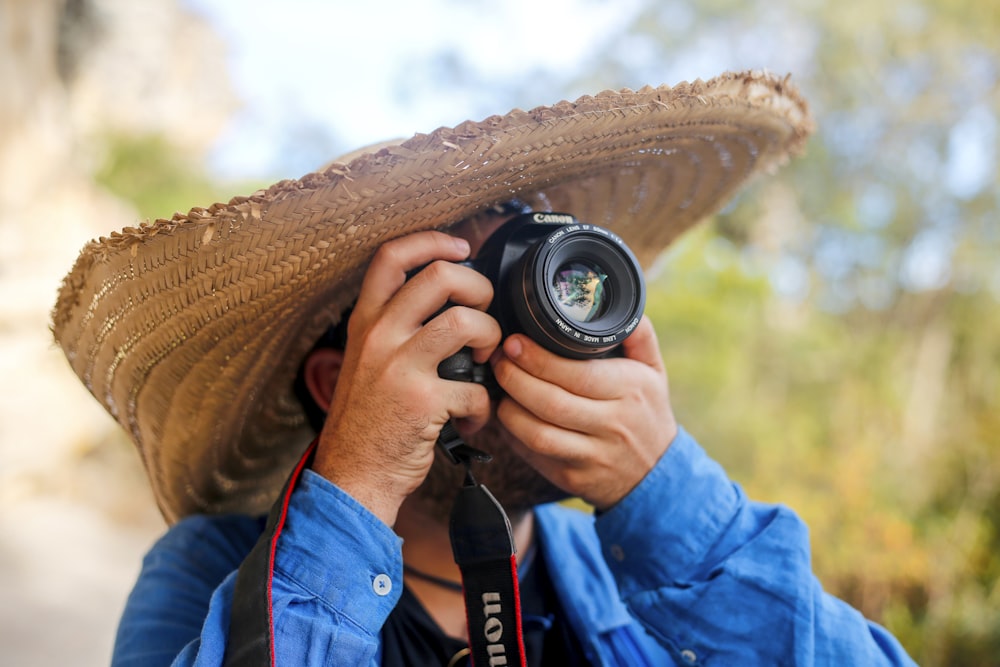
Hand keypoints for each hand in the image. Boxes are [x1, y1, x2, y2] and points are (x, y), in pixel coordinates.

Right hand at [311, 231, 500, 525]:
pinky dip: (485, 406)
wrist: (352, 476)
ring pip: (464, 322)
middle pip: (440, 276)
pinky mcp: (422, 402)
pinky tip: (474, 418)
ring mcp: (399, 367)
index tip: (460, 248)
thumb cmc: (367, 422)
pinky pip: (476, 388)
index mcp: (365, 323)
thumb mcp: (366, 362)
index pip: (391, 257)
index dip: (431, 242)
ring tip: (486, 360)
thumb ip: (395, 330)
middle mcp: (379, 337)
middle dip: (479, 288)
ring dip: (490, 338)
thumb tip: (449, 304)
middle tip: (484, 314)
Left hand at [491, 315, 675, 510]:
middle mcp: (613, 424)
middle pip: (551, 403)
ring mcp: (593, 455)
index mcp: (630, 390)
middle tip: (498, 360)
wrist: (656, 473)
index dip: (538, 359)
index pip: (577, 374)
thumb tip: (619, 304)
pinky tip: (507, 416)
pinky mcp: (574, 477)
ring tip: (499, 388)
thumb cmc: (646, 411)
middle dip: (515, 378)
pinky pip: (535, 455)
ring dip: (509, 409)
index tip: (514, 343)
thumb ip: (638, 335)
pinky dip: (513, 435)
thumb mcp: (653, 371)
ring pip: (538, 433)